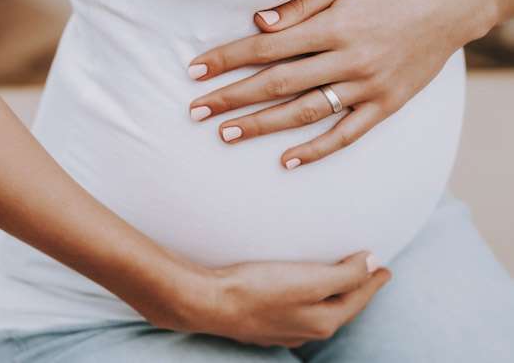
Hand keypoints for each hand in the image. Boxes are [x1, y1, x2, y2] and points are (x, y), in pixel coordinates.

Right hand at [147, 252, 388, 347]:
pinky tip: (297, 296)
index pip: (358, 298)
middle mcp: (306, 330)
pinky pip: (295, 313)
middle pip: (340, 308)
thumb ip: (344, 274)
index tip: (385, 267)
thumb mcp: (309, 279)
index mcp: (324, 321)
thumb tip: (373, 264)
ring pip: (317, 312)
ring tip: (336, 282)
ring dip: (330, 297)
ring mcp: (282, 330)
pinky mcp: (262, 324)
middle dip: (355, 291)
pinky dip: (306, 301)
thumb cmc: (258, 288)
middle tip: (367, 274)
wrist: (209, 303)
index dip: (373, 280)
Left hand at [187, 0, 495, 167]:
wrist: (454, 3)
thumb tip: (259, 21)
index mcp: (334, 26)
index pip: (267, 47)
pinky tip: (286, 160)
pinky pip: (347, 134)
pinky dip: (317, 150)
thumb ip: (302, 3)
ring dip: (262, 125)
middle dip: (232, 97)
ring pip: (305, 112)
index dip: (227, 59)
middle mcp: (349, 59)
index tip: (195, 70)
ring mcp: (369, 86)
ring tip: (226, 134)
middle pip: (278, 83)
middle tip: (195, 110)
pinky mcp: (387, 105)